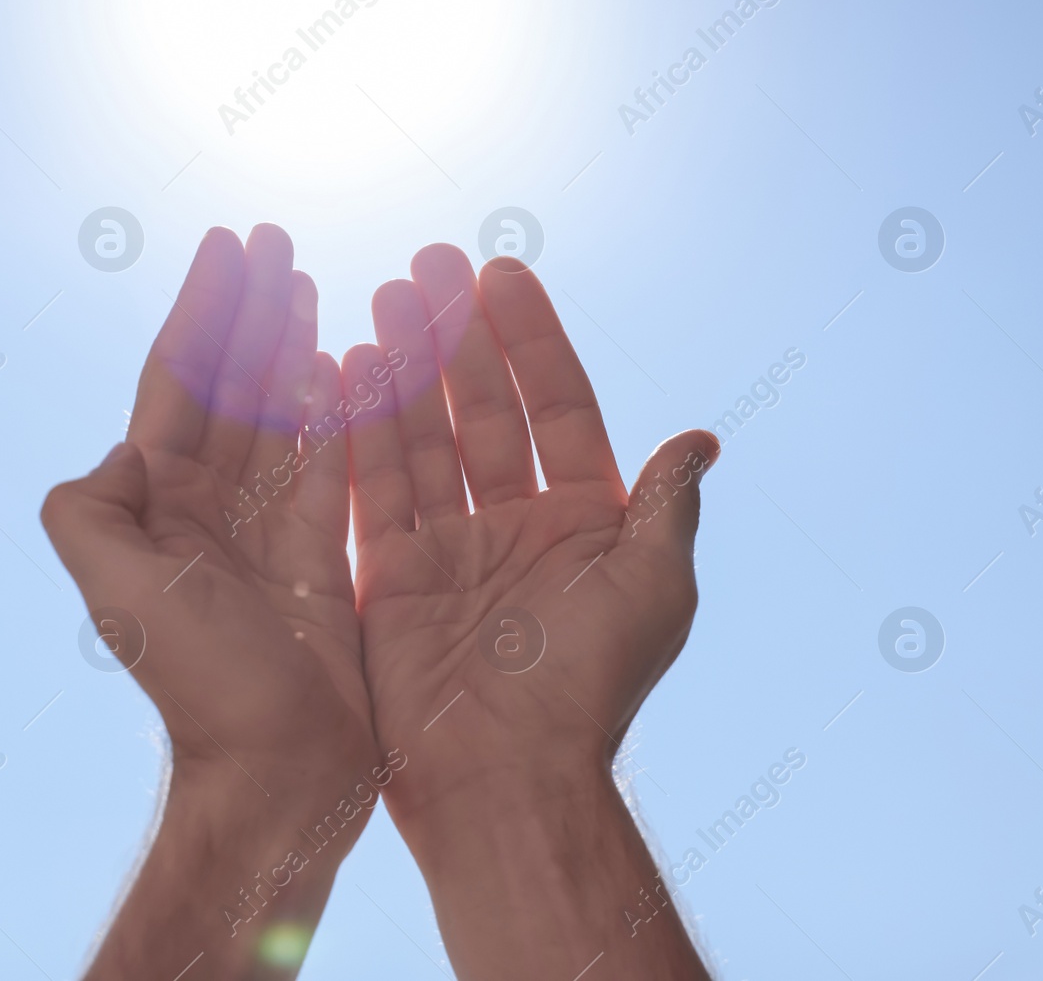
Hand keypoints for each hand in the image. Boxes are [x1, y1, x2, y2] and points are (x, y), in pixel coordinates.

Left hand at [42, 225, 379, 976]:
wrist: (275, 768)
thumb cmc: (200, 682)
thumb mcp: (119, 589)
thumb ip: (90, 509)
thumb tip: (118, 448)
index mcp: (156, 502)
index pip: (178, 381)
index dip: (203, 309)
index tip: (227, 245)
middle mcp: (205, 507)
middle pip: (229, 384)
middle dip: (250, 312)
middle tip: (276, 243)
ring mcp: (262, 529)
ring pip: (279, 415)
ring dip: (291, 348)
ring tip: (311, 286)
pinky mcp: (316, 554)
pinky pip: (327, 465)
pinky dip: (336, 413)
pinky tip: (347, 367)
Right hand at [342, 246, 716, 976]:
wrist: (503, 776)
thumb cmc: (589, 687)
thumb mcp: (652, 589)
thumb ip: (664, 507)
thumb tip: (700, 439)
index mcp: (581, 525)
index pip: (556, 407)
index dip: (531, 340)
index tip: (502, 274)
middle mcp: (512, 527)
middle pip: (481, 409)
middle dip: (457, 337)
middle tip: (429, 265)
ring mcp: (447, 549)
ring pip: (422, 437)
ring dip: (404, 367)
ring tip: (386, 296)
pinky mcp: (387, 576)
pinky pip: (369, 489)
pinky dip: (356, 432)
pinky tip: (342, 372)